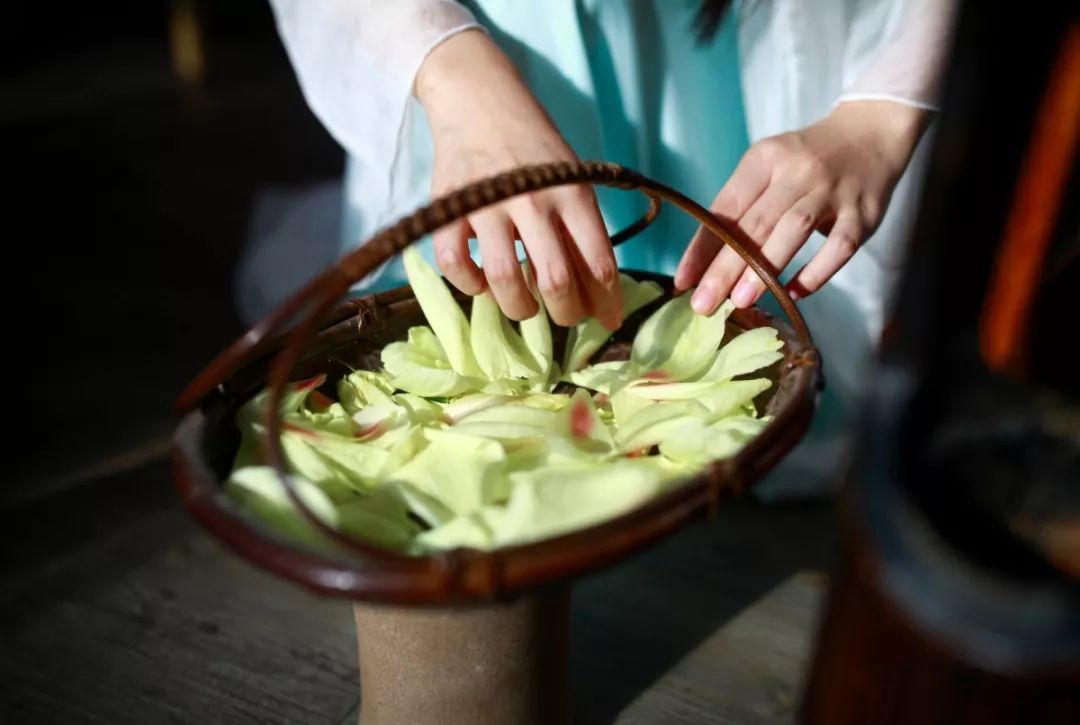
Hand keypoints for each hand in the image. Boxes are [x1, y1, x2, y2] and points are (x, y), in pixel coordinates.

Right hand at [415, 30, 620, 329]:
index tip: (608, 321)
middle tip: (564, 315)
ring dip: (519, 307)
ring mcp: (488, 205)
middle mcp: (534, 201)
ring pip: (505, 281)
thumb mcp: (571, 179)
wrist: (480, 99)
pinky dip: (469, 285)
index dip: (607, 303)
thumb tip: (598, 295)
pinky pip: (455, 265)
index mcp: (573, 194)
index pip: (599, 263)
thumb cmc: (535, 147)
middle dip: (565, 314)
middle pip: (556, 281)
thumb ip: (581, 232)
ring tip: (524, 305)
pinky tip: (481, 283)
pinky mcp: (449, 208)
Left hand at [675, 100, 930, 312]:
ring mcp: (832, 191)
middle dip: (725, 268)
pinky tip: (794, 293)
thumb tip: (706, 262)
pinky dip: (816, 272)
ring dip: (765, 269)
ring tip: (739, 301)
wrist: (871, 131)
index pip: (726, 207)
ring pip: (793, 231)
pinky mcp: (864, 212)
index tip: (683, 280)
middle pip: (755, 223)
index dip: (702, 246)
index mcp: (765, 159)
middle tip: (704, 304)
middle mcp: (797, 171)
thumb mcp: (769, 166)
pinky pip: (839, 246)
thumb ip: (743, 206)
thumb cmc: (807, 159)